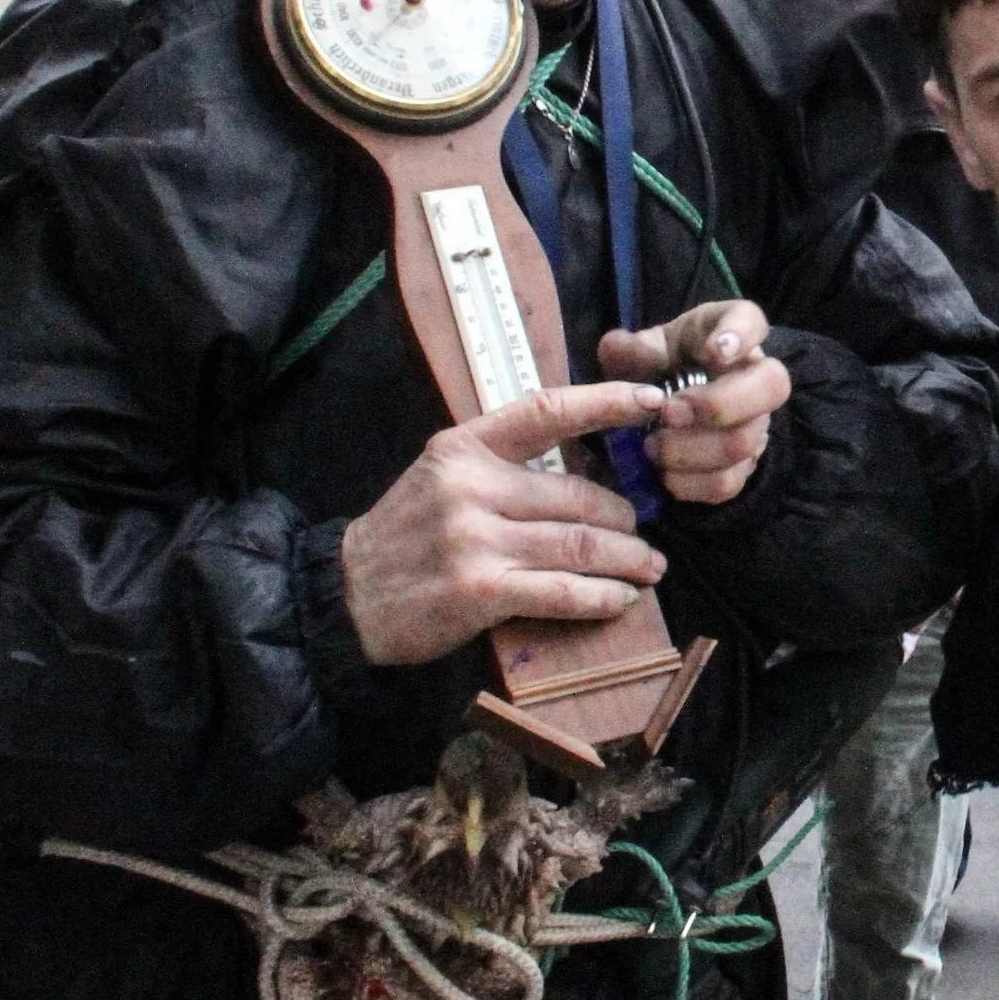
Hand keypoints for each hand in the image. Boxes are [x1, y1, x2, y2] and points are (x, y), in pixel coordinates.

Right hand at [341, 385, 668, 665]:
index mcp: (464, 447)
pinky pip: (563, 590)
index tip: (651, 401)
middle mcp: (472, 486)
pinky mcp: (482, 590)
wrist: (348, 595)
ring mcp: (477, 539)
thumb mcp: (441, 476)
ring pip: (580, 543)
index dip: (605, 402)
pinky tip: (619, 598)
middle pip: (578, 494)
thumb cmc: (406, 536)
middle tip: (643, 532)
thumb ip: (502, 466)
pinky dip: (601, 597)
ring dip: (626, 559)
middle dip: (623, 518)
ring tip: (648, 567)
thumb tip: (585, 467)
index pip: (546, 411)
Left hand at [598, 299, 786, 505]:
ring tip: (652, 446)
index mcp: (727, 333)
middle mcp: (755, 376)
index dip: (741, 336)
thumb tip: (618, 346)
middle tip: (669, 413)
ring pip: (745, 442)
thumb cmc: (656, 368)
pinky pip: (729, 483)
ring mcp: (756, 424)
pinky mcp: (743, 467)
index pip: (751, 320)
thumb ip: (629, 350)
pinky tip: (665, 472)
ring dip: (692, 450)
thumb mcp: (638, 353)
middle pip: (773, 386)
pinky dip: (690, 483)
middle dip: (718, 405)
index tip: (716, 352)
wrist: (664, 410)